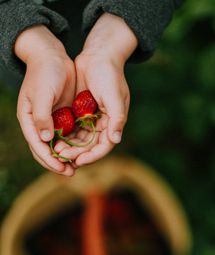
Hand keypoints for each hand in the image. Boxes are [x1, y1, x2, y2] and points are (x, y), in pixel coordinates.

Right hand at [15, 25, 75, 175]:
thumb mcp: (42, 94)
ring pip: (59, 143)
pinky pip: (69, 132)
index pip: (37, 145)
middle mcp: (39, 123)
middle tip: (72, 171)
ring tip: (80, 164)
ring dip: (68, 154)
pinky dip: (74, 142)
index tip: (62, 169)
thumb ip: (42, 116)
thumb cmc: (44, 73)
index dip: (49, 159)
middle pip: (47, 149)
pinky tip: (84, 148)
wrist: (53, 57)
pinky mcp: (63, 114)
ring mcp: (52, 119)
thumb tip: (44, 140)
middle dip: (59, 162)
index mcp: (29, 119)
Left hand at [55, 13, 136, 165]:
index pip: (105, 145)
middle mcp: (104, 122)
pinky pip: (73, 127)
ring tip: (56, 150)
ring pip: (81, 138)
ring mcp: (92, 117)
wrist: (98, 56)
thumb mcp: (115, 96)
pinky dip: (66, 134)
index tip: (79, 161)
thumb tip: (116, 140)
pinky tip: (55, 138)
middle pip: (91, 145)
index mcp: (114, 121)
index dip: (93, 155)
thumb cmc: (109, 75)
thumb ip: (117, 118)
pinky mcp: (81, 111)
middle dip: (78, 152)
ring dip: (70, 146)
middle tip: (62, 156)